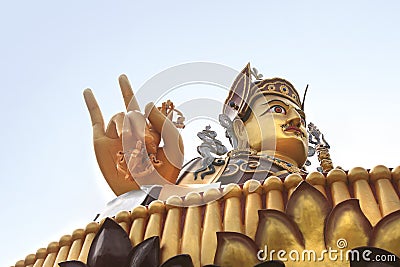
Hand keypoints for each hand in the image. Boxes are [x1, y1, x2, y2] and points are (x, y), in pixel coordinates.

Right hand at [84, 75, 183, 195]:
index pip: (142, 109)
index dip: (131, 95)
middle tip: (145, 145)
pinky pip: (96, 119)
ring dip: (125, 127)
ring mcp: (116, 136)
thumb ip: (163, 123)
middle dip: (139, 126)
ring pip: (118, 117)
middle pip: (132, 113)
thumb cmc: (165, 172)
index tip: (126, 87)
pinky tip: (88, 90)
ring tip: (129, 142)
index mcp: (150, 130)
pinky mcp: (102, 142)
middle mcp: (132, 131)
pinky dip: (91, 104)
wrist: (147, 193)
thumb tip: (146, 104)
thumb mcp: (174, 145)